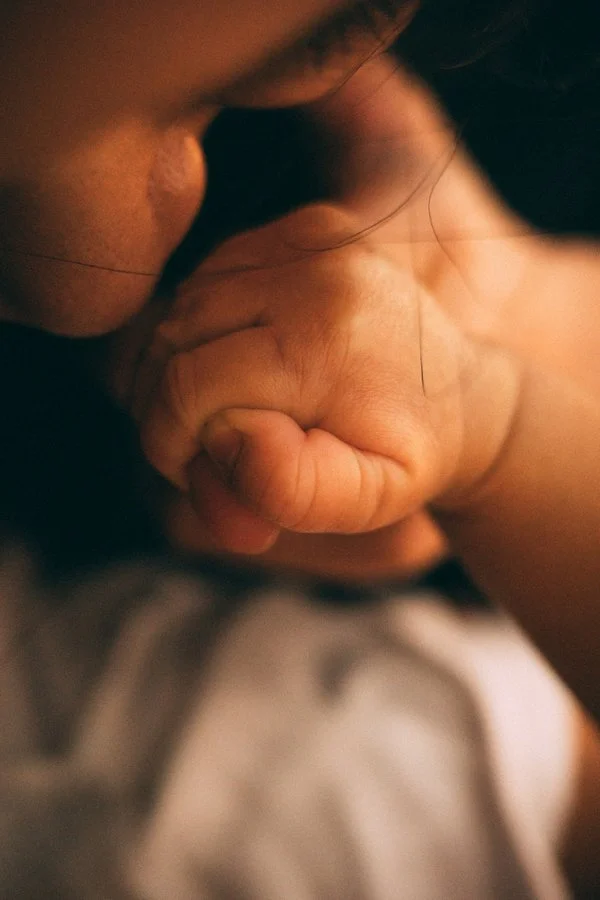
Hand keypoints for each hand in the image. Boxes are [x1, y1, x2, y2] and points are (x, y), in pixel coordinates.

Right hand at [130, 200, 518, 554]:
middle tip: (202, 447)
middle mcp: (315, 269)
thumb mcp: (367, 499)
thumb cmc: (408, 456)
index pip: (189, 384)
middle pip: (174, 336)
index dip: (168, 438)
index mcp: (326, 341)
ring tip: (220, 409)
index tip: (194, 470)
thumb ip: (293, 487)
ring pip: (182, 303)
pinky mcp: (305, 225)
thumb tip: (223, 436)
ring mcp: (310, 236)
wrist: (462, 393)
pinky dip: (202, 327)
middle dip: (167, 402)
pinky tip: (236, 364)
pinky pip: (209, 276)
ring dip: (179, 364)